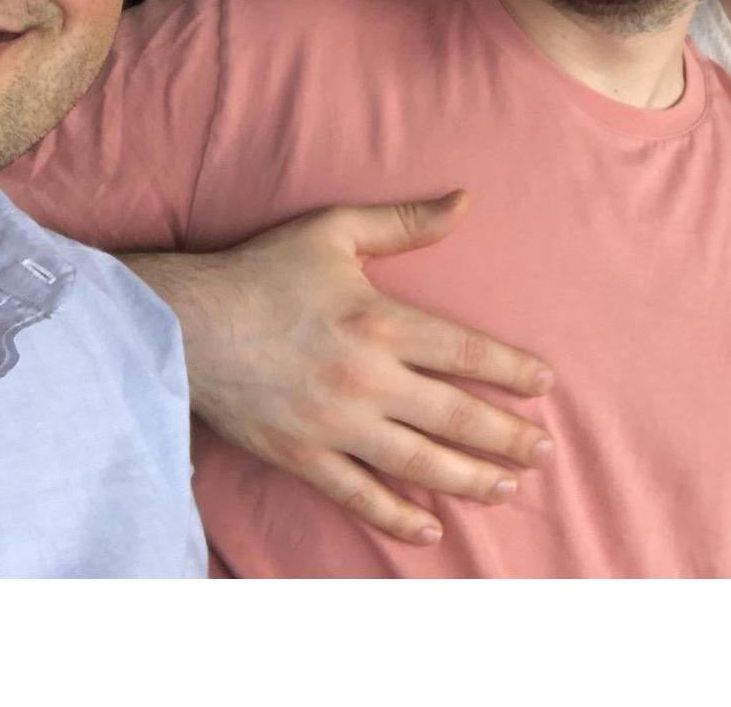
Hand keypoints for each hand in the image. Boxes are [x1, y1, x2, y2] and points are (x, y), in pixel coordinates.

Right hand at [162, 193, 554, 543]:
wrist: (186, 323)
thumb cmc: (264, 271)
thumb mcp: (336, 230)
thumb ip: (405, 222)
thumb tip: (466, 202)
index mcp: (380, 321)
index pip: (465, 352)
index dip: (511, 370)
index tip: (544, 384)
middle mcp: (365, 379)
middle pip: (454, 416)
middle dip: (506, 435)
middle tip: (544, 449)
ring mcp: (334, 425)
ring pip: (417, 463)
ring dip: (470, 479)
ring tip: (508, 486)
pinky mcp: (301, 456)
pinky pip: (359, 495)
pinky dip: (397, 516)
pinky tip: (430, 528)